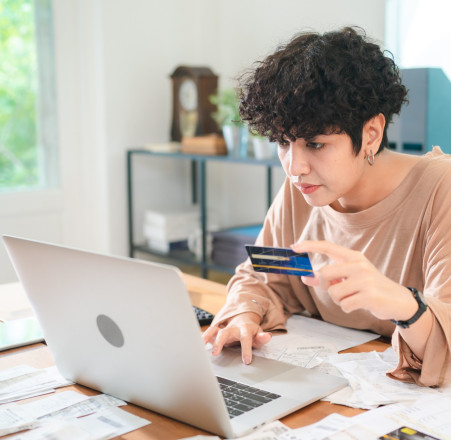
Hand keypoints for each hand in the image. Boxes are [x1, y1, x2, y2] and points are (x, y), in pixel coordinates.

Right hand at [202, 312, 271, 364]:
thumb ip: (262, 337)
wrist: (242, 319)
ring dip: (207, 337)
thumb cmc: (250, 330)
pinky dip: (202, 337)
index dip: (246, 350)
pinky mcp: (216, 331)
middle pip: (225, 332)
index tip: (246, 361)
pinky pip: (208, 332)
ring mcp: (223, 328)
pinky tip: (196, 344)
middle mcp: (232, 328)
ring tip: (201, 346)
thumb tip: (268, 336)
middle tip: (215, 353)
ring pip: (214, 330)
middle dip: (219, 341)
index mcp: (245, 329)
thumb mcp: (258, 333)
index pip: (246, 339)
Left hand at [292, 240, 417, 321]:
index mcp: (353, 256)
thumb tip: (305, 276)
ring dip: (339, 300)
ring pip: (333, 292)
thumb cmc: (370, 287)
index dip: (309, 246)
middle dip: (326, 286)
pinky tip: (359, 304)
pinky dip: (348, 308)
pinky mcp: (369, 295)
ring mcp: (365, 279)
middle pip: (324, 274)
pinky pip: (344, 305)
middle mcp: (359, 264)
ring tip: (353, 297)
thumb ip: (329, 277)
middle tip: (338, 289)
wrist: (398, 300)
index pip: (327, 246)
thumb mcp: (350, 277)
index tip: (293, 247)